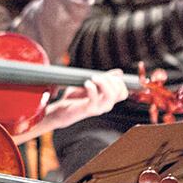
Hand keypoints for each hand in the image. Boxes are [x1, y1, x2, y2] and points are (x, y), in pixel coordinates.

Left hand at [12, 70, 127, 144]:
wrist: (60, 110)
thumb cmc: (74, 98)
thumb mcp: (90, 84)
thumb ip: (103, 79)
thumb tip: (120, 72)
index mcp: (107, 100)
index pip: (123, 93)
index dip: (119, 82)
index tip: (106, 76)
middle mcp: (105, 106)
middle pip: (119, 93)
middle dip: (110, 80)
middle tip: (97, 76)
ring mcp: (97, 109)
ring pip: (110, 97)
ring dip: (103, 83)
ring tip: (92, 78)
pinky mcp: (87, 110)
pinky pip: (94, 100)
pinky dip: (92, 88)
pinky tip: (86, 83)